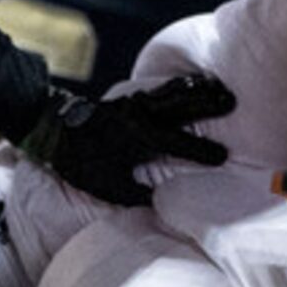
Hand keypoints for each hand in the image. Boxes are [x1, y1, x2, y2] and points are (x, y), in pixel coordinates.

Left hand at [28, 72, 235, 206]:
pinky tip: (195, 83)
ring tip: (222, 88)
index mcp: (139, 138)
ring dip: (198, 89)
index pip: (177, 144)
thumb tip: (163, 202)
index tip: (223, 157)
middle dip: (207, 104)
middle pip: (180, 105)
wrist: (53, 129)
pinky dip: (181, 85)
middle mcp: (141, 116)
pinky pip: (161, 89)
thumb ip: (138, 194)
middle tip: (233, 102)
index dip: (201, 151)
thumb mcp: (109, 187)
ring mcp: (135, 103)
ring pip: (173, 91)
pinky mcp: (130, 97)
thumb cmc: (81, 162)